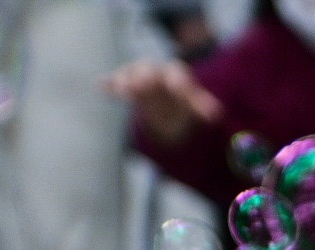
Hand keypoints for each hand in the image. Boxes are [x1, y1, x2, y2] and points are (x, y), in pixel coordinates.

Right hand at [104, 57, 222, 141]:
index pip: (176, 73)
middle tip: (143, 85)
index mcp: (174, 74)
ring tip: (122, 90)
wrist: (164, 103)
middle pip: (149, 70)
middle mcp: (154, 71)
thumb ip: (201, 107)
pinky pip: (114, 82)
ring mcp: (137, 76)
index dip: (177, 81)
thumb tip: (216, 114)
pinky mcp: (124, 84)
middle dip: (146, 77)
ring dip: (125, 81)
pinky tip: (99, 86)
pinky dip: (108, 84)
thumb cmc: (180, 102)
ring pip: (130, 75)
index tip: (177, 89)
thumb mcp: (192, 105)